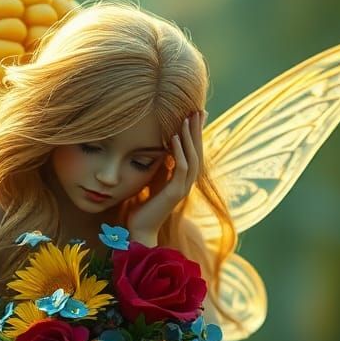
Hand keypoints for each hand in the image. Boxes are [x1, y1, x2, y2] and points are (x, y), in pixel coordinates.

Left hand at [126, 110, 204, 244]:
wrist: (140, 230)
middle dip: (197, 130)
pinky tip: (174, 138)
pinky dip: (179, 152)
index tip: (195, 114)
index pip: (193, 152)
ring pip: (193, 158)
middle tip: (199, 110)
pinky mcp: (175, 193)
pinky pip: (181, 169)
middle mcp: (186, 183)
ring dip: (190, 137)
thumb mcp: (153, 181)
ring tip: (187, 118)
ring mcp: (183, 188)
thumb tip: (161, 150)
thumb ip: (160, 167)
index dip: (195, 134)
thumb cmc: (143, 207)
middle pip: (197, 152)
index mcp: (182, 179)